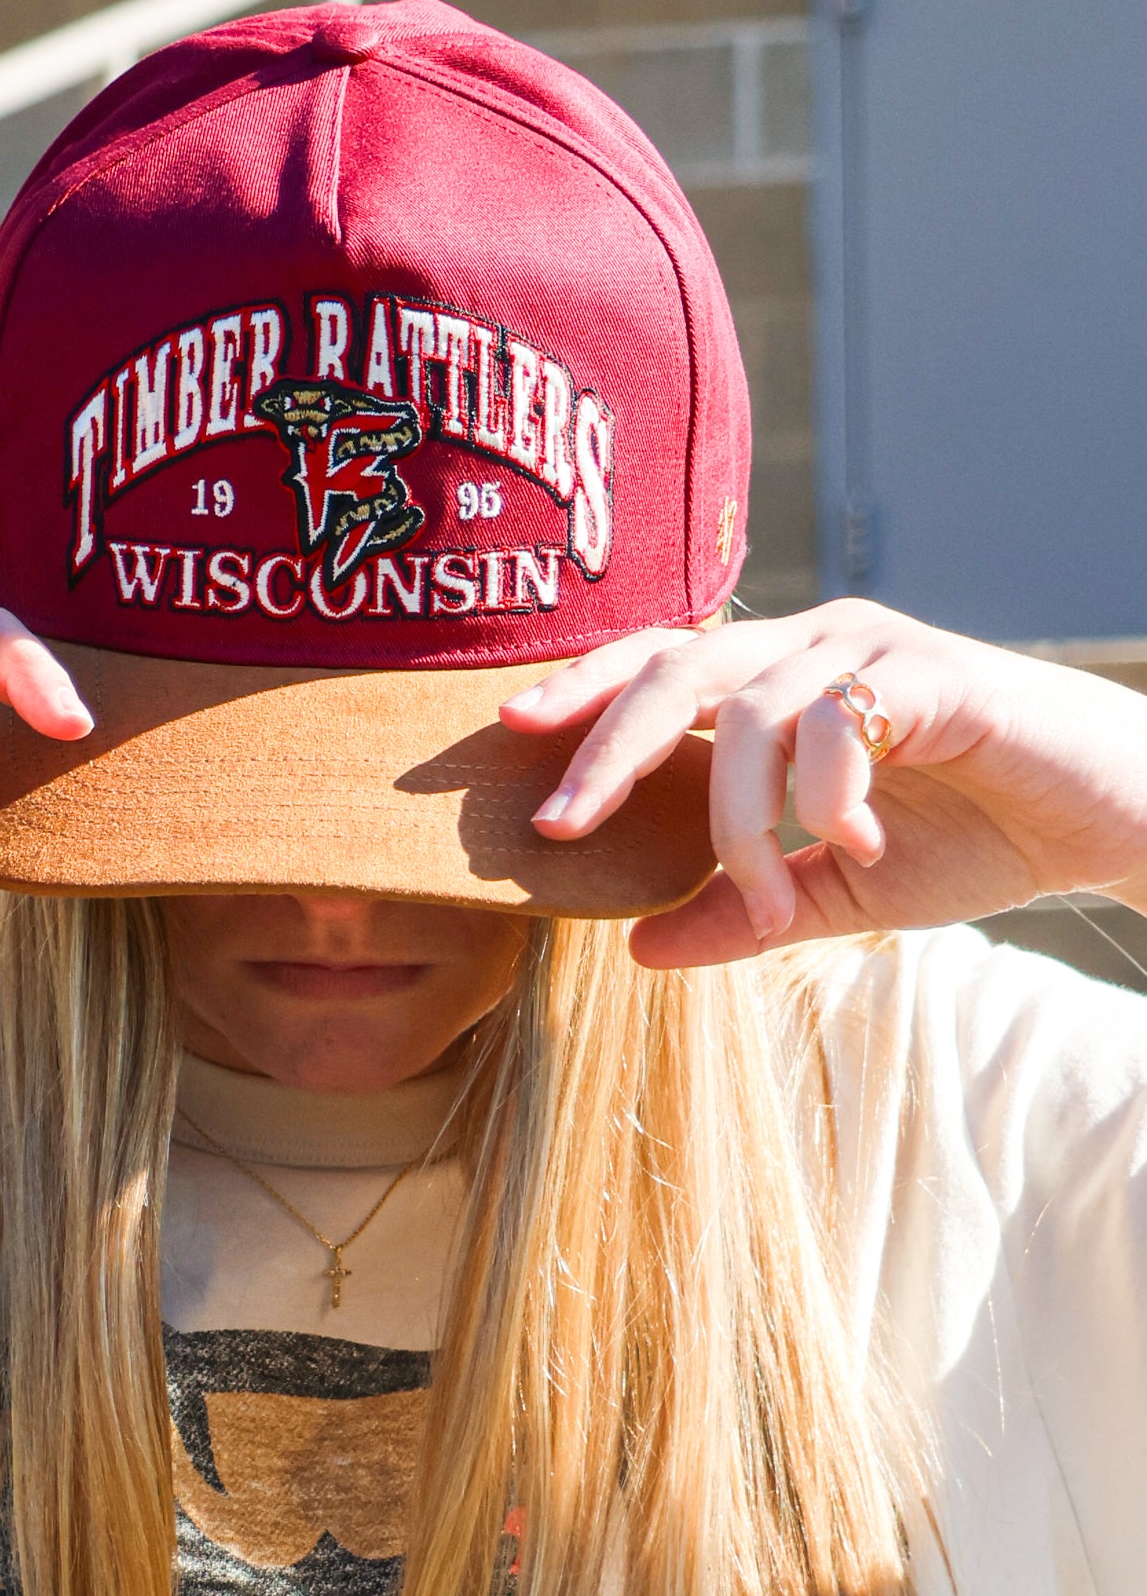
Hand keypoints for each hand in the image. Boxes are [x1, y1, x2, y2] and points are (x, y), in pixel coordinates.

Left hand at [499, 598, 1146, 967]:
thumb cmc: (969, 838)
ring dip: (742, 822)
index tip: (507, 733)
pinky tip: (858, 841)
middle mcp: (811, 645)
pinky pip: (842, 719)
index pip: (656, 665)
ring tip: (775, 905)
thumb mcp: (832, 892)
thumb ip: (738, 909)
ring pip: (750, 710)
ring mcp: (870, 648)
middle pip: (674, 667)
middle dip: (605, 748)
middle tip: (557, 826)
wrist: (1100, 821)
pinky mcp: (932, 671)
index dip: (581, 689)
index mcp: (777, 680)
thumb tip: (633, 949)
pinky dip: (831, 792)